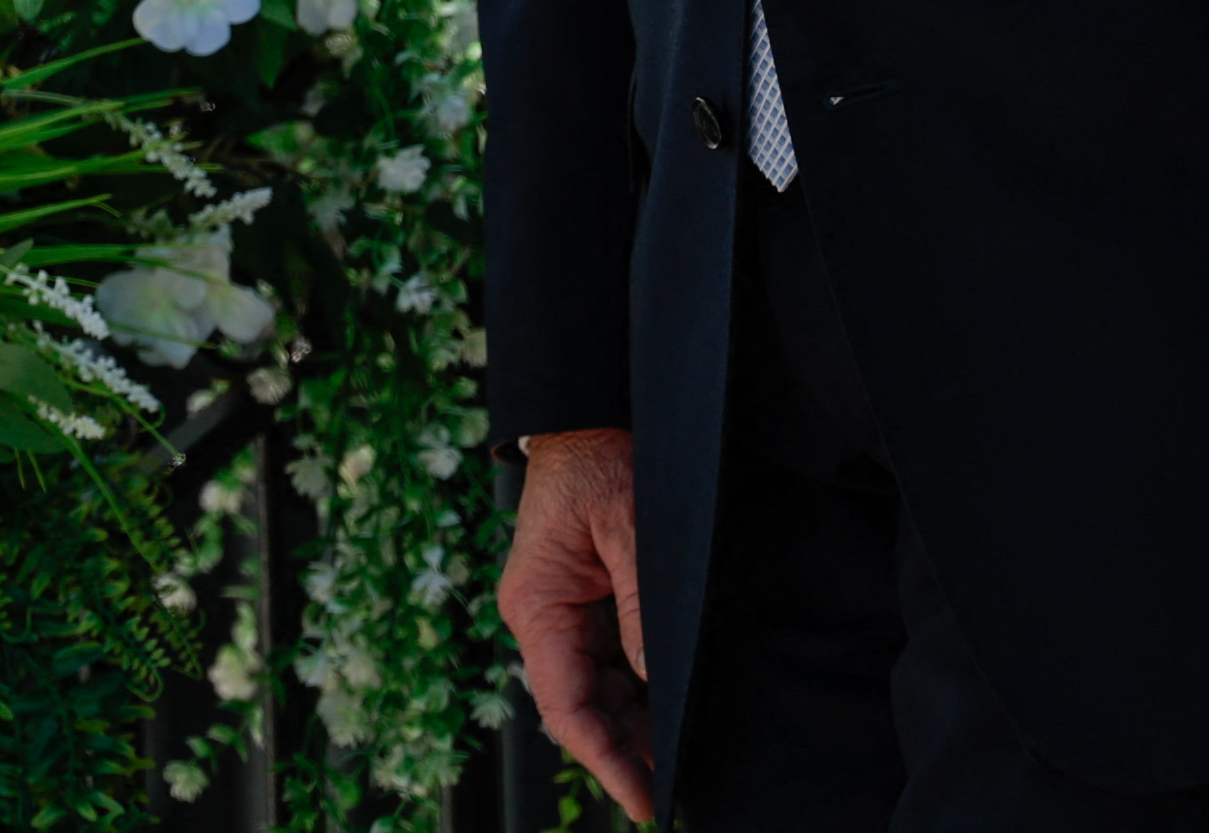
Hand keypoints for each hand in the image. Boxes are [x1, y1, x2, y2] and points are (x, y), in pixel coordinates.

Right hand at [497, 427, 655, 820]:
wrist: (585, 414)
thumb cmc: (598, 457)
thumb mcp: (628, 527)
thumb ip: (639, 605)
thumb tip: (656, 675)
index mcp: (537, 607)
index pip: (567, 706)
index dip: (604, 759)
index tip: (641, 797)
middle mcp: (542, 617)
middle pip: (581, 706)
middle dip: (622, 751)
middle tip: (665, 792)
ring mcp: (561, 610)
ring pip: (596, 687)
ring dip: (631, 724)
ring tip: (671, 760)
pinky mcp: (582, 598)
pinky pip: (607, 658)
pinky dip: (635, 687)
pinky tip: (663, 706)